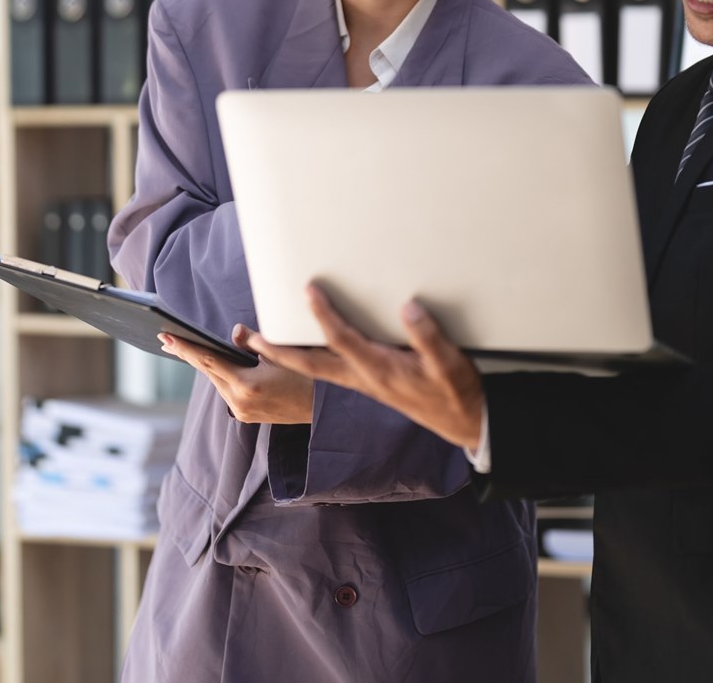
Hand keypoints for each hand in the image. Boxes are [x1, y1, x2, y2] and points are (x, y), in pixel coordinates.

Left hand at [157, 325, 314, 424]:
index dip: (185, 347)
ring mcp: (242, 412)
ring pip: (217, 381)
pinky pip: (227, 390)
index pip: (208, 361)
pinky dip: (220, 375)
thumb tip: (233, 333)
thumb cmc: (306, 376)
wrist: (323, 408)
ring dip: (204, 364)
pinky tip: (213, 364)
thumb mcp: (281, 353)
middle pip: (208, 372)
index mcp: (246, 385)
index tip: (165, 337)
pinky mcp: (247, 416)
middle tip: (166, 337)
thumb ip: (253, 342)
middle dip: (188, 354)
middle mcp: (239, 402)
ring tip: (185, 347)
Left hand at [246, 285, 484, 449]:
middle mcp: (363, 379)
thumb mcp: (451, 364)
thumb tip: (408, 308)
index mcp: (380, 370)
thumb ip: (429, 337)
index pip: (342, 340)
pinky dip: (306, 361)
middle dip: (277, 351)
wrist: (464, 423)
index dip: (324, 315)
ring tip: (261, 342)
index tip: (308, 290)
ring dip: (285, 357)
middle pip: (310, 365)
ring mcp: (362, 384)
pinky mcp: (367, 385)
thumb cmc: (456, 393)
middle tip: (249, 337)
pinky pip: (327, 372)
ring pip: (315, 370)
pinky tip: (300, 351)